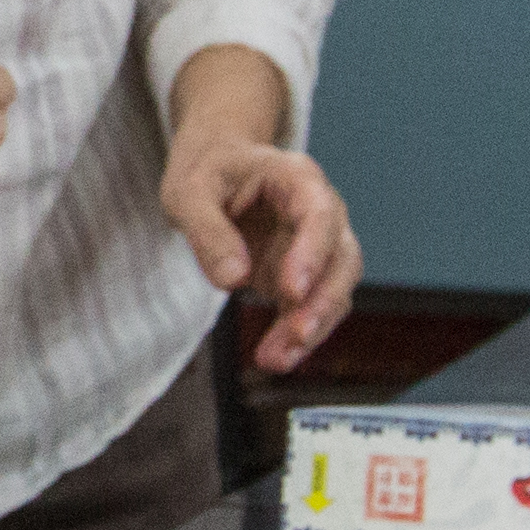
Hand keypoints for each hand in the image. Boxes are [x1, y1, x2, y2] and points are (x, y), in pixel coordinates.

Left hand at [161, 47, 355, 374]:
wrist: (217, 170)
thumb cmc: (207, 173)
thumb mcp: (188, 192)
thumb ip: (208, 232)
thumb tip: (233, 281)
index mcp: (296, 178)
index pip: (319, 213)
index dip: (312, 253)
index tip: (293, 290)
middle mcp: (320, 211)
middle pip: (341, 256)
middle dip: (322, 301)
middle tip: (295, 335)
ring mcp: (318, 246)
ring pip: (335, 289)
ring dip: (312, 327)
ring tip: (275, 359)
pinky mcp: (306, 276)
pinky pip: (313, 308)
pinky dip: (298, 336)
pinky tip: (277, 358)